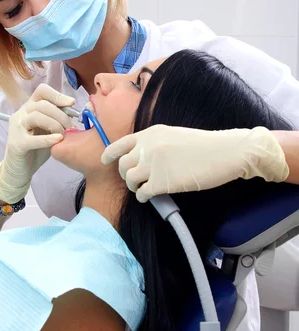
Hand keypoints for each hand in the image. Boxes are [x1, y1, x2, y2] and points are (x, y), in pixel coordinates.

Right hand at [0, 84, 75, 203]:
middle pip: (42, 104)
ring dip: (55, 124)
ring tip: (63, 135)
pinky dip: (47, 139)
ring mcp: (16, 129)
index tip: (71, 104)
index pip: (41, 91)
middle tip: (70, 127)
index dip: (57, 95)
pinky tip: (57, 140)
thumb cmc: (36, 150)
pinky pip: (32, 139)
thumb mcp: (49, 131)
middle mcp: (21, 114)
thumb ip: (57, 120)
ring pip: (36, 116)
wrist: (19, 171)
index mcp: (29, 108)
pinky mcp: (16, 144)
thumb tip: (75, 113)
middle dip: (61, 115)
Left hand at [101, 125, 288, 201]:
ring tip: (144, 189)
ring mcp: (153, 164)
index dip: (109, 155)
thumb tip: (141, 159)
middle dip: (126, 175)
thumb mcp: (173, 135)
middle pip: (123, 165)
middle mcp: (147, 147)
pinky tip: (151, 197)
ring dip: (134, 187)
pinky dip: (143, 197)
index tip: (105, 161)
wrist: (225, 152)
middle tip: (135, 180)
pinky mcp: (162, 182)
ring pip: (130, 180)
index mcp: (150, 133)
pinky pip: (142, 193)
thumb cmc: (204, 145)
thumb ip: (154, 144)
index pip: (119, 144)